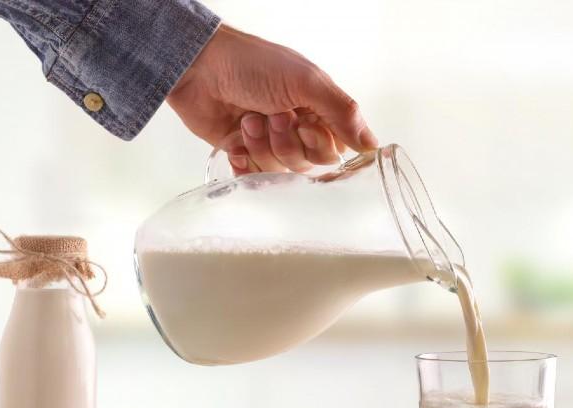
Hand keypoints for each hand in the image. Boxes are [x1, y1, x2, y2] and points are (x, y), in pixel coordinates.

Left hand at [166, 24, 377, 173]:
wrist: (199, 68)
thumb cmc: (253, 65)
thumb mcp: (306, 81)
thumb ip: (342, 113)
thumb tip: (373, 146)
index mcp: (316, 112)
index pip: (332, 152)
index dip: (317, 144)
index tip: (302, 121)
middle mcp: (295, 131)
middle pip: (305, 165)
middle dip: (286, 143)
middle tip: (271, 115)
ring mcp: (268, 144)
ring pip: (278, 172)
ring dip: (261, 146)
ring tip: (248, 120)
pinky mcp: (243, 155)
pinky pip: (253, 178)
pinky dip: (244, 164)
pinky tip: (236, 144)